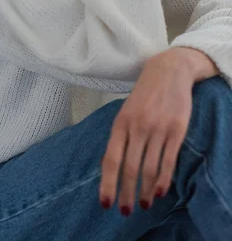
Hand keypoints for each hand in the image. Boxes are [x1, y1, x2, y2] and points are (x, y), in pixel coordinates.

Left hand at [99, 52, 194, 214]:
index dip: (107, 183)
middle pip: (130, 168)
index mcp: (120, 123)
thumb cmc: (144, 94)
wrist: (168, 71)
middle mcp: (138, 127)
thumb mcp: (125, 111)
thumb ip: (120, 136)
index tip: (105, 203)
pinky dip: (163, 180)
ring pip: (149, 168)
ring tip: (143, 204)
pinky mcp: (176, 130)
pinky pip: (169, 161)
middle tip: (125, 211)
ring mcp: (158, 129)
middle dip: (126, 193)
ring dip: (145, 191)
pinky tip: (159, 192)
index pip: (111, 159)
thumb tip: (110, 166)